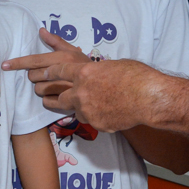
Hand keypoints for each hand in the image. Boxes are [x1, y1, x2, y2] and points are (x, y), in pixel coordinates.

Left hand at [3, 28, 88, 98]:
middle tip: (47, 75)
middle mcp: (62, 73)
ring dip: (42, 88)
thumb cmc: (87, 66)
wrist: (106, 86)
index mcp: (63, 58)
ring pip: (39, 90)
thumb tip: (41, 30)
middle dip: (36, 76)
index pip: (34, 60)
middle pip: (34, 76)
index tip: (4, 65)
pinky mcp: (67, 104)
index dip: (17, 63)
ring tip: (54, 85)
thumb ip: (56, 41)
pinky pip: (46, 102)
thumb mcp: (74, 51)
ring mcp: (64, 89)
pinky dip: (48, 100)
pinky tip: (56, 96)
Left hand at [31, 59, 162, 132]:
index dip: (47, 72)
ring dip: (75, 107)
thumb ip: (95, 68)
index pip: (58, 70)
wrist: (149, 98)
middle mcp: (81, 91)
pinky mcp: (96, 124)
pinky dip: (94, 116)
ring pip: (73, 110)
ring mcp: (87, 109)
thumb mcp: (113, 64)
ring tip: (81, 106)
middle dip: (48, 95)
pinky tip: (104, 112)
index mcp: (85, 71)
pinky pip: (90, 120)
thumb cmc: (136, 77)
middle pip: (57, 95)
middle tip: (42, 95)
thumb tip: (91, 70)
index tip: (39, 73)